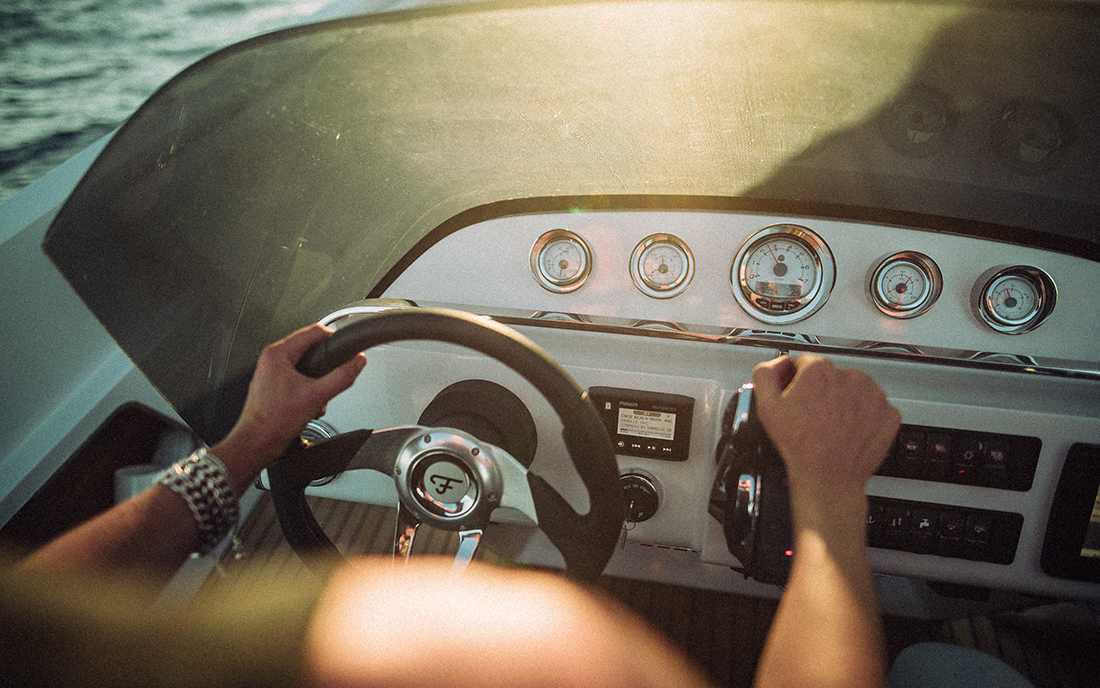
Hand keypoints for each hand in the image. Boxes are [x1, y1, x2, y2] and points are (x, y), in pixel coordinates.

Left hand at [213, 324, 366, 488]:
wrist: (257, 444)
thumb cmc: (272, 422)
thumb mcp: (317, 396)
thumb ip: (341, 377)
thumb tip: (358, 362)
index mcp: (277, 354)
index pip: (313, 331)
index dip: (334, 338)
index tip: (347, 348)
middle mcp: (272, 360)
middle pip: (310, 349)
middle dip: (325, 365)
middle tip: (332, 378)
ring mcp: (271, 373)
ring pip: (305, 366)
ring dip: (317, 381)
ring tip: (317, 397)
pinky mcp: (273, 386)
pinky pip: (298, 379)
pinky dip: (308, 389)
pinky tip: (310, 405)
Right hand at [752, 354, 899, 509]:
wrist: (828, 478)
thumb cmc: (800, 447)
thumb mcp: (766, 407)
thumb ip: (765, 373)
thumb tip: (779, 363)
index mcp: (820, 370)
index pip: (806, 363)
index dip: (798, 381)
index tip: (799, 398)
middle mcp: (850, 377)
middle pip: (832, 375)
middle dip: (823, 391)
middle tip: (814, 416)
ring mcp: (873, 395)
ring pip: (855, 389)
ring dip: (845, 401)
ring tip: (832, 424)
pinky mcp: (888, 413)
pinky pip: (874, 407)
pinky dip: (865, 416)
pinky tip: (849, 430)